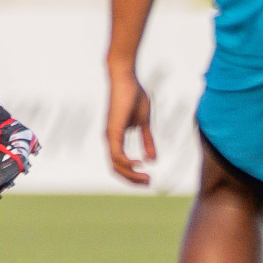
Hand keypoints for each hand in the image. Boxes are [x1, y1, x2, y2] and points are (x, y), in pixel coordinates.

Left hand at [106, 67, 156, 185]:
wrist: (126, 79)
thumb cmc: (133, 97)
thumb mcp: (144, 124)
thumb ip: (147, 141)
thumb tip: (152, 159)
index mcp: (116, 138)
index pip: (120, 163)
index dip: (133, 174)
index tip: (148, 179)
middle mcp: (110, 139)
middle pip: (116, 168)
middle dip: (132, 179)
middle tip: (148, 183)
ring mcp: (110, 135)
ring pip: (115, 164)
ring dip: (131, 175)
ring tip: (147, 178)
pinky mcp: (113, 130)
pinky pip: (117, 154)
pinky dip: (127, 163)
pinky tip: (140, 164)